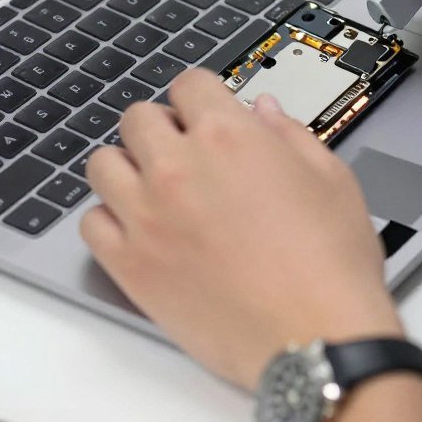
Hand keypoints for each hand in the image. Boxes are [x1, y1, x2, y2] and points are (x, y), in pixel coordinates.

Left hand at [80, 70, 402, 390]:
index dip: (202, 96)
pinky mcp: (131, 267)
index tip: (207, 112)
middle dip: (163, 126)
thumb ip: (290, 133)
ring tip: (155, 185)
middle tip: (184, 149)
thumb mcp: (330, 176)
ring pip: (102, 164)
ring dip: (128, 166)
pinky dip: (110, 219)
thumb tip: (265, 111)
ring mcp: (147, 218)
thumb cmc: (331, 264)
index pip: (188, 84)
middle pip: (138, 117)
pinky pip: (91, 225)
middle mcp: (178, 169)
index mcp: (229, 136)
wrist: (316, 336)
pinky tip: (141, 228)